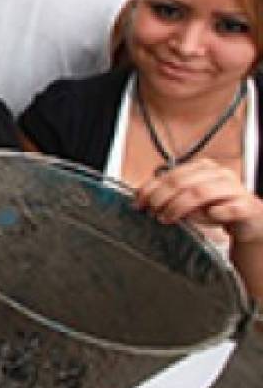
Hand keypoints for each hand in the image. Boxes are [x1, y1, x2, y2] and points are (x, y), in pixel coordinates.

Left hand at [137, 159, 262, 245]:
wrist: (249, 220)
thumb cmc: (215, 207)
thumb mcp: (189, 199)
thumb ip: (169, 195)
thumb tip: (142, 199)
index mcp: (202, 167)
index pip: (171, 175)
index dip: (151, 189)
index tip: (138, 204)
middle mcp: (218, 173)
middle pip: (183, 182)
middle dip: (162, 198)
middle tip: (153, 213)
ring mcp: (234, 188)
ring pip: (201, 193)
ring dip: (179, 207)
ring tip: (168, 218)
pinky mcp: (246, 206)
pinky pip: (228, 209)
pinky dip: (214, 214)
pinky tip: (209, 217)